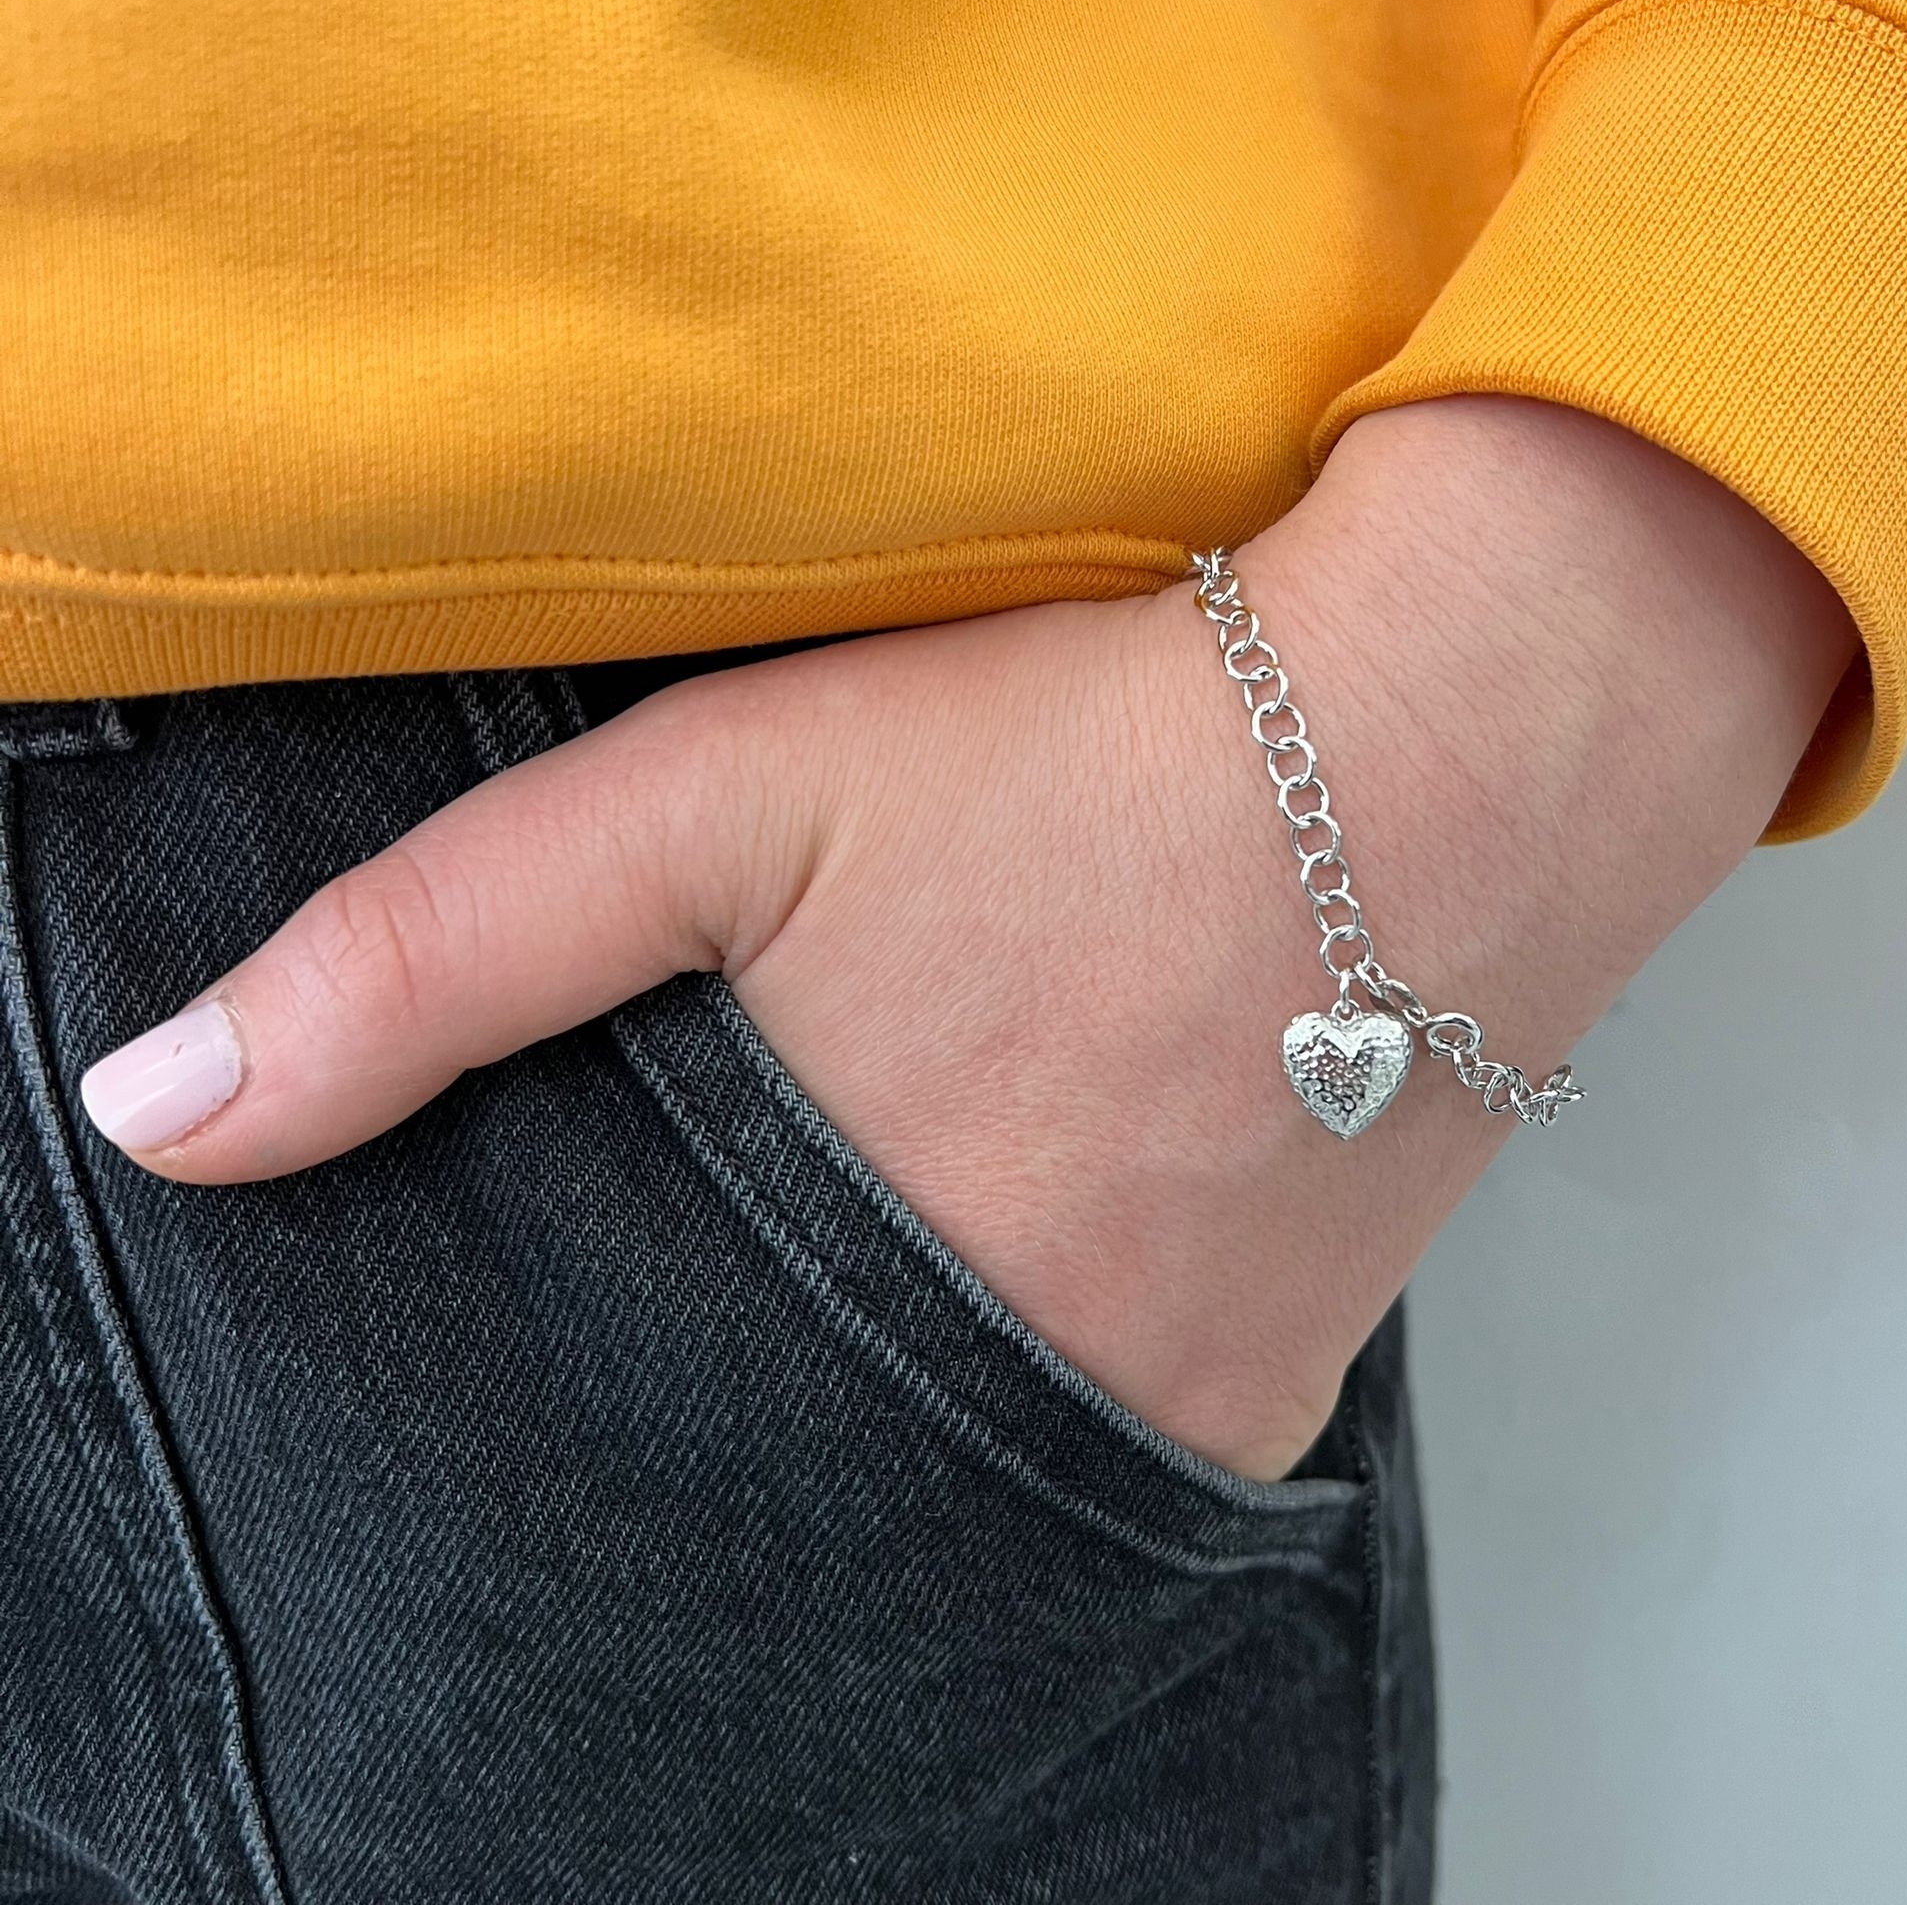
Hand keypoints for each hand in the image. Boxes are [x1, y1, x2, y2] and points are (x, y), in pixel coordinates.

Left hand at [78, 398, 1855, 1478]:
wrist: (1458, 740)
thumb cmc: (1087, 751)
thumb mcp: (720, 802)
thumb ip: (432, 956)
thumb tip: (160, 1110)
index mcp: (862, 1286)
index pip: (642, 1443)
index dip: (600, 1372)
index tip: (610, 1300)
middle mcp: (1028, 1395)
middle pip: (811, 1454)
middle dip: (759, 1368)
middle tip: (788, 1218)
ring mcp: (1185, 1403)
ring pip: (964, 1448)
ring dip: (910, 1356)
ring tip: (932, 1196)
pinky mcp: (1290, 1372)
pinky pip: (1110, 1420)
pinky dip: (1044, 1346)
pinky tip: (1057, 1210)